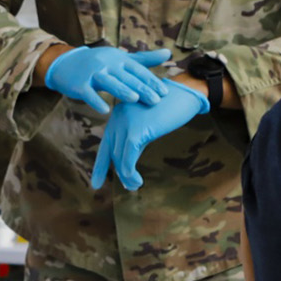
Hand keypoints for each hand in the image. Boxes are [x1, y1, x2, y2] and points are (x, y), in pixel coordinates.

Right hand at [44, 45, 172, 113]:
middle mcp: (107, 64)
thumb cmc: (100, 64)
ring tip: (134, 100)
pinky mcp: (79, 83)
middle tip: (156, 101)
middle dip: (142, 88)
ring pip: (109, 82)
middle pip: (126, 77)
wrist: (67, 63)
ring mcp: (93, 73)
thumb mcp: (122, 59)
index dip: (151, 81)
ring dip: (121, 90)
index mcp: (120, 59)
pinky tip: (105, 110)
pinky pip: (88, 93)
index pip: (138, 71)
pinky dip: (96, 101)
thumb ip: (145, 59)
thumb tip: (169, 53)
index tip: (164, 93)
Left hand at [92, 84, 208, 190]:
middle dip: (116, 172)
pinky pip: (127, 157)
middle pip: (111, 152)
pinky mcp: (136, 130)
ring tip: (135, 185)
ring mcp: (125, 123)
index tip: (96, 184)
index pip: (106, 144)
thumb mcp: (148, 125)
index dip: (100, 165)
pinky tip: (137, 180)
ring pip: (119, 157)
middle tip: (129, 186)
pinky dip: (129, 172)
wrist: (184, 93)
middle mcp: (117, 118)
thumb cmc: (170, 109)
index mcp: (118, 116)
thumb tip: (128, 166)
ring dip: (126, 175)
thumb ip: (136, 140)